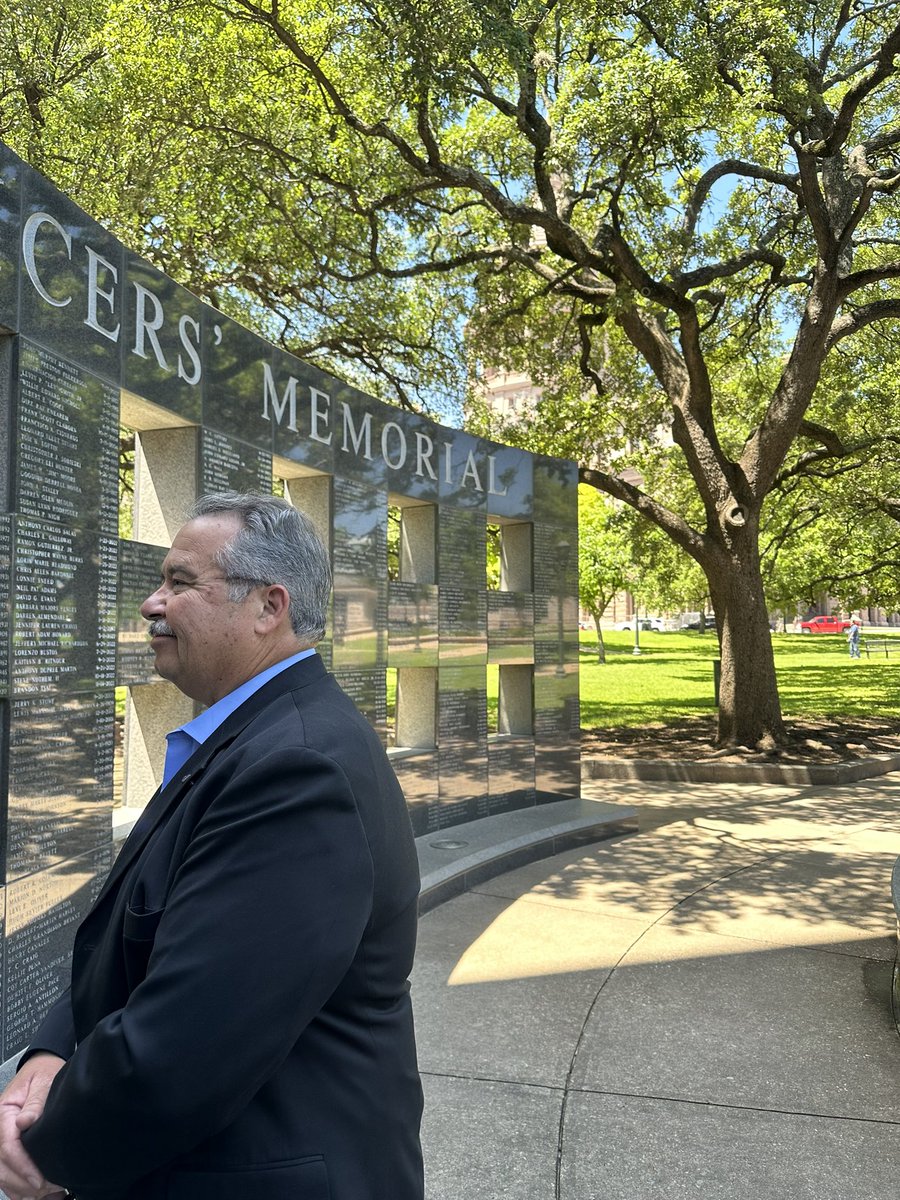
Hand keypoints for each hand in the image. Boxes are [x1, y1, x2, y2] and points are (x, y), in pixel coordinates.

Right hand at [0, 1053, 64, 1199]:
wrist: (41, 1067)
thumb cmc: (43, 1072)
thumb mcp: (43, 1082)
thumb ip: (35, 1103)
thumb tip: (24, 1122)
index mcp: (2, 1112)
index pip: (7, 1147)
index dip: (23, 1167)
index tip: (39, 1180)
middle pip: (1, 1166)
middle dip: (22, 1182)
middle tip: (46, 1190)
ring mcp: (0, 1139)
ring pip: (1, 1174)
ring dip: (20, 1189)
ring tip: (44, 1194)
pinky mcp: (6, 1147)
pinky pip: (5, 1172)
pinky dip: (17, 1187)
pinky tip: (34, 1194)